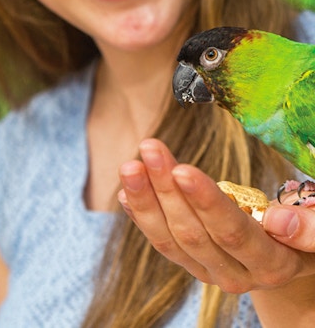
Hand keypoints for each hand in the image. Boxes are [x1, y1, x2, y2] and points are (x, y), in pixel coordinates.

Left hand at [118, 138, 314, 293]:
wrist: (293, 259)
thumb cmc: (308, 235)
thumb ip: (309, 227)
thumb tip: (279, 220)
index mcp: (270, 264)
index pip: (233, 232)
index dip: (206, 201)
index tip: (182, 169)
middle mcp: (236, 275)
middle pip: (192, 232)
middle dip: (166, 187)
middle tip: (149, 148)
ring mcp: (210, 272)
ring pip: (169, 238)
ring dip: (146, 198)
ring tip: (131, 164)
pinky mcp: (192, 264)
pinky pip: (162, 242)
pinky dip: (141, 214)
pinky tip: (127, 190)